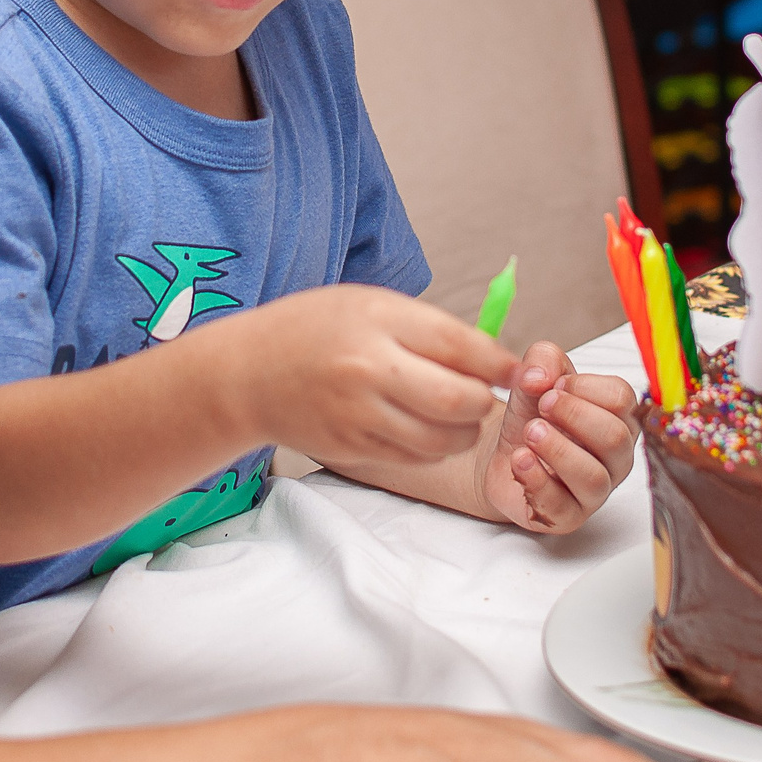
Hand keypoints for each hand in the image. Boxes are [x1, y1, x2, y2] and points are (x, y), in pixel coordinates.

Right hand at [216, 284, 516, 468]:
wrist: (246, 374)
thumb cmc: (313, 329)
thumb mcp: (369, 304)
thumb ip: (428, 328)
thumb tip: (494, 358)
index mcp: (377, 320)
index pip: (460, 345)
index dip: (499, 362)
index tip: (515, 368)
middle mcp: (369, 369)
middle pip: (460, 401)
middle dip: (485, 402)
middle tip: (484, 394)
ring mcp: (359, 415)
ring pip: (444, 439)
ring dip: (464, 430)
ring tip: (454, 412)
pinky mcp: (354, 449)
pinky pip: (416, 457)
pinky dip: (434, 447)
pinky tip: (422, 426)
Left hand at [481, 342, 638, 533]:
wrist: (501, 452)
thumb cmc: (532, 415)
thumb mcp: (536, 376)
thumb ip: (543, 359)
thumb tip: (539, 376)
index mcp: (617, 417)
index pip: (623, 399)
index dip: (585, 387)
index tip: (554, 385)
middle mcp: (615, 456)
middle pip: (616, 438)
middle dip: (574, 416)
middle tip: (542, 405)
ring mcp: (595, 490)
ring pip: (593, 477)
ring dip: (557, 449)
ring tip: (528, 433)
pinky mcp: (568, 516)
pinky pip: (562, 506)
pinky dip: (537, 480)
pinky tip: (519, 460)